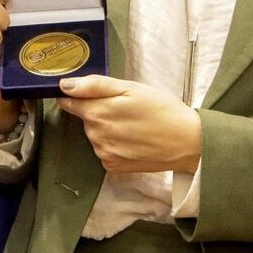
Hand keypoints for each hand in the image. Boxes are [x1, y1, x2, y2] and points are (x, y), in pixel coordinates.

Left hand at [57, 75, 200, 173]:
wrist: (188, 141)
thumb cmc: (162, 109)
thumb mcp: (131, 88)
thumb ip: (95, 85)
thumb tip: (65, 86)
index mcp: (97, 112)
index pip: (69, 101)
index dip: (76, 95)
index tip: (89, 93)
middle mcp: (95, 135)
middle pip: (84, 118)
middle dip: (99, 110)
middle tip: (126, 108)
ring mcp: (103, 153)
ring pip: (95, 134)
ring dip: (106, 128)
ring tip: (133, 124)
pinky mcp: (112, 166)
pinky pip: (104, 150)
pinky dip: (114, 144)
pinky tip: (132, 140)